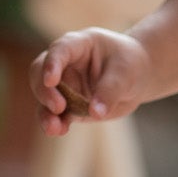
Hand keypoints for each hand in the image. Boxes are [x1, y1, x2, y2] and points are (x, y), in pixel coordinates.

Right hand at [29, 28, 150, 136]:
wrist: (137, 78)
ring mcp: (65, 86)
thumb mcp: (126, 73)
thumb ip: (110, 90)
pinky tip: (59, 131)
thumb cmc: (130, 65)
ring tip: (53, 128)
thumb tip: (95, 113)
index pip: (59, 50)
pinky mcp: (69, 106)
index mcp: (78, 45)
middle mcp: (65, 64)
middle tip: (58, 107)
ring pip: (44, 98)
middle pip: (40, 73)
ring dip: (46, 113)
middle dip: (44, 91)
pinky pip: (56, 116)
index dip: (52, 63)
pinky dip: (55, 124)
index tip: (50, 80)